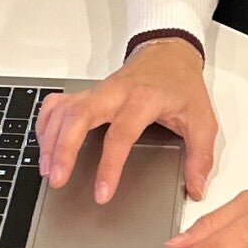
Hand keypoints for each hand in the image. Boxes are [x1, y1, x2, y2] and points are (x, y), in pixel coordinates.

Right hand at [36, 41, 216, 202]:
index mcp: (143, 100)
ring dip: (50, 139)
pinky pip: (58, 103)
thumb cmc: (182, 87)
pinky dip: (45, 122)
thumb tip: (196, 189)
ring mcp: (97, 91)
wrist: (169, 53)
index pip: (120, 134)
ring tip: (48, 170)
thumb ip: (201, 156)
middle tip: (57, 179)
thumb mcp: (203, 120)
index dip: (109, 166)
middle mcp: (114, 93)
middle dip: (63, 149)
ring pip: (63, 110)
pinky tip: (44, 145)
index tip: (102, 193)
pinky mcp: (87, 92)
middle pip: (79, 116)